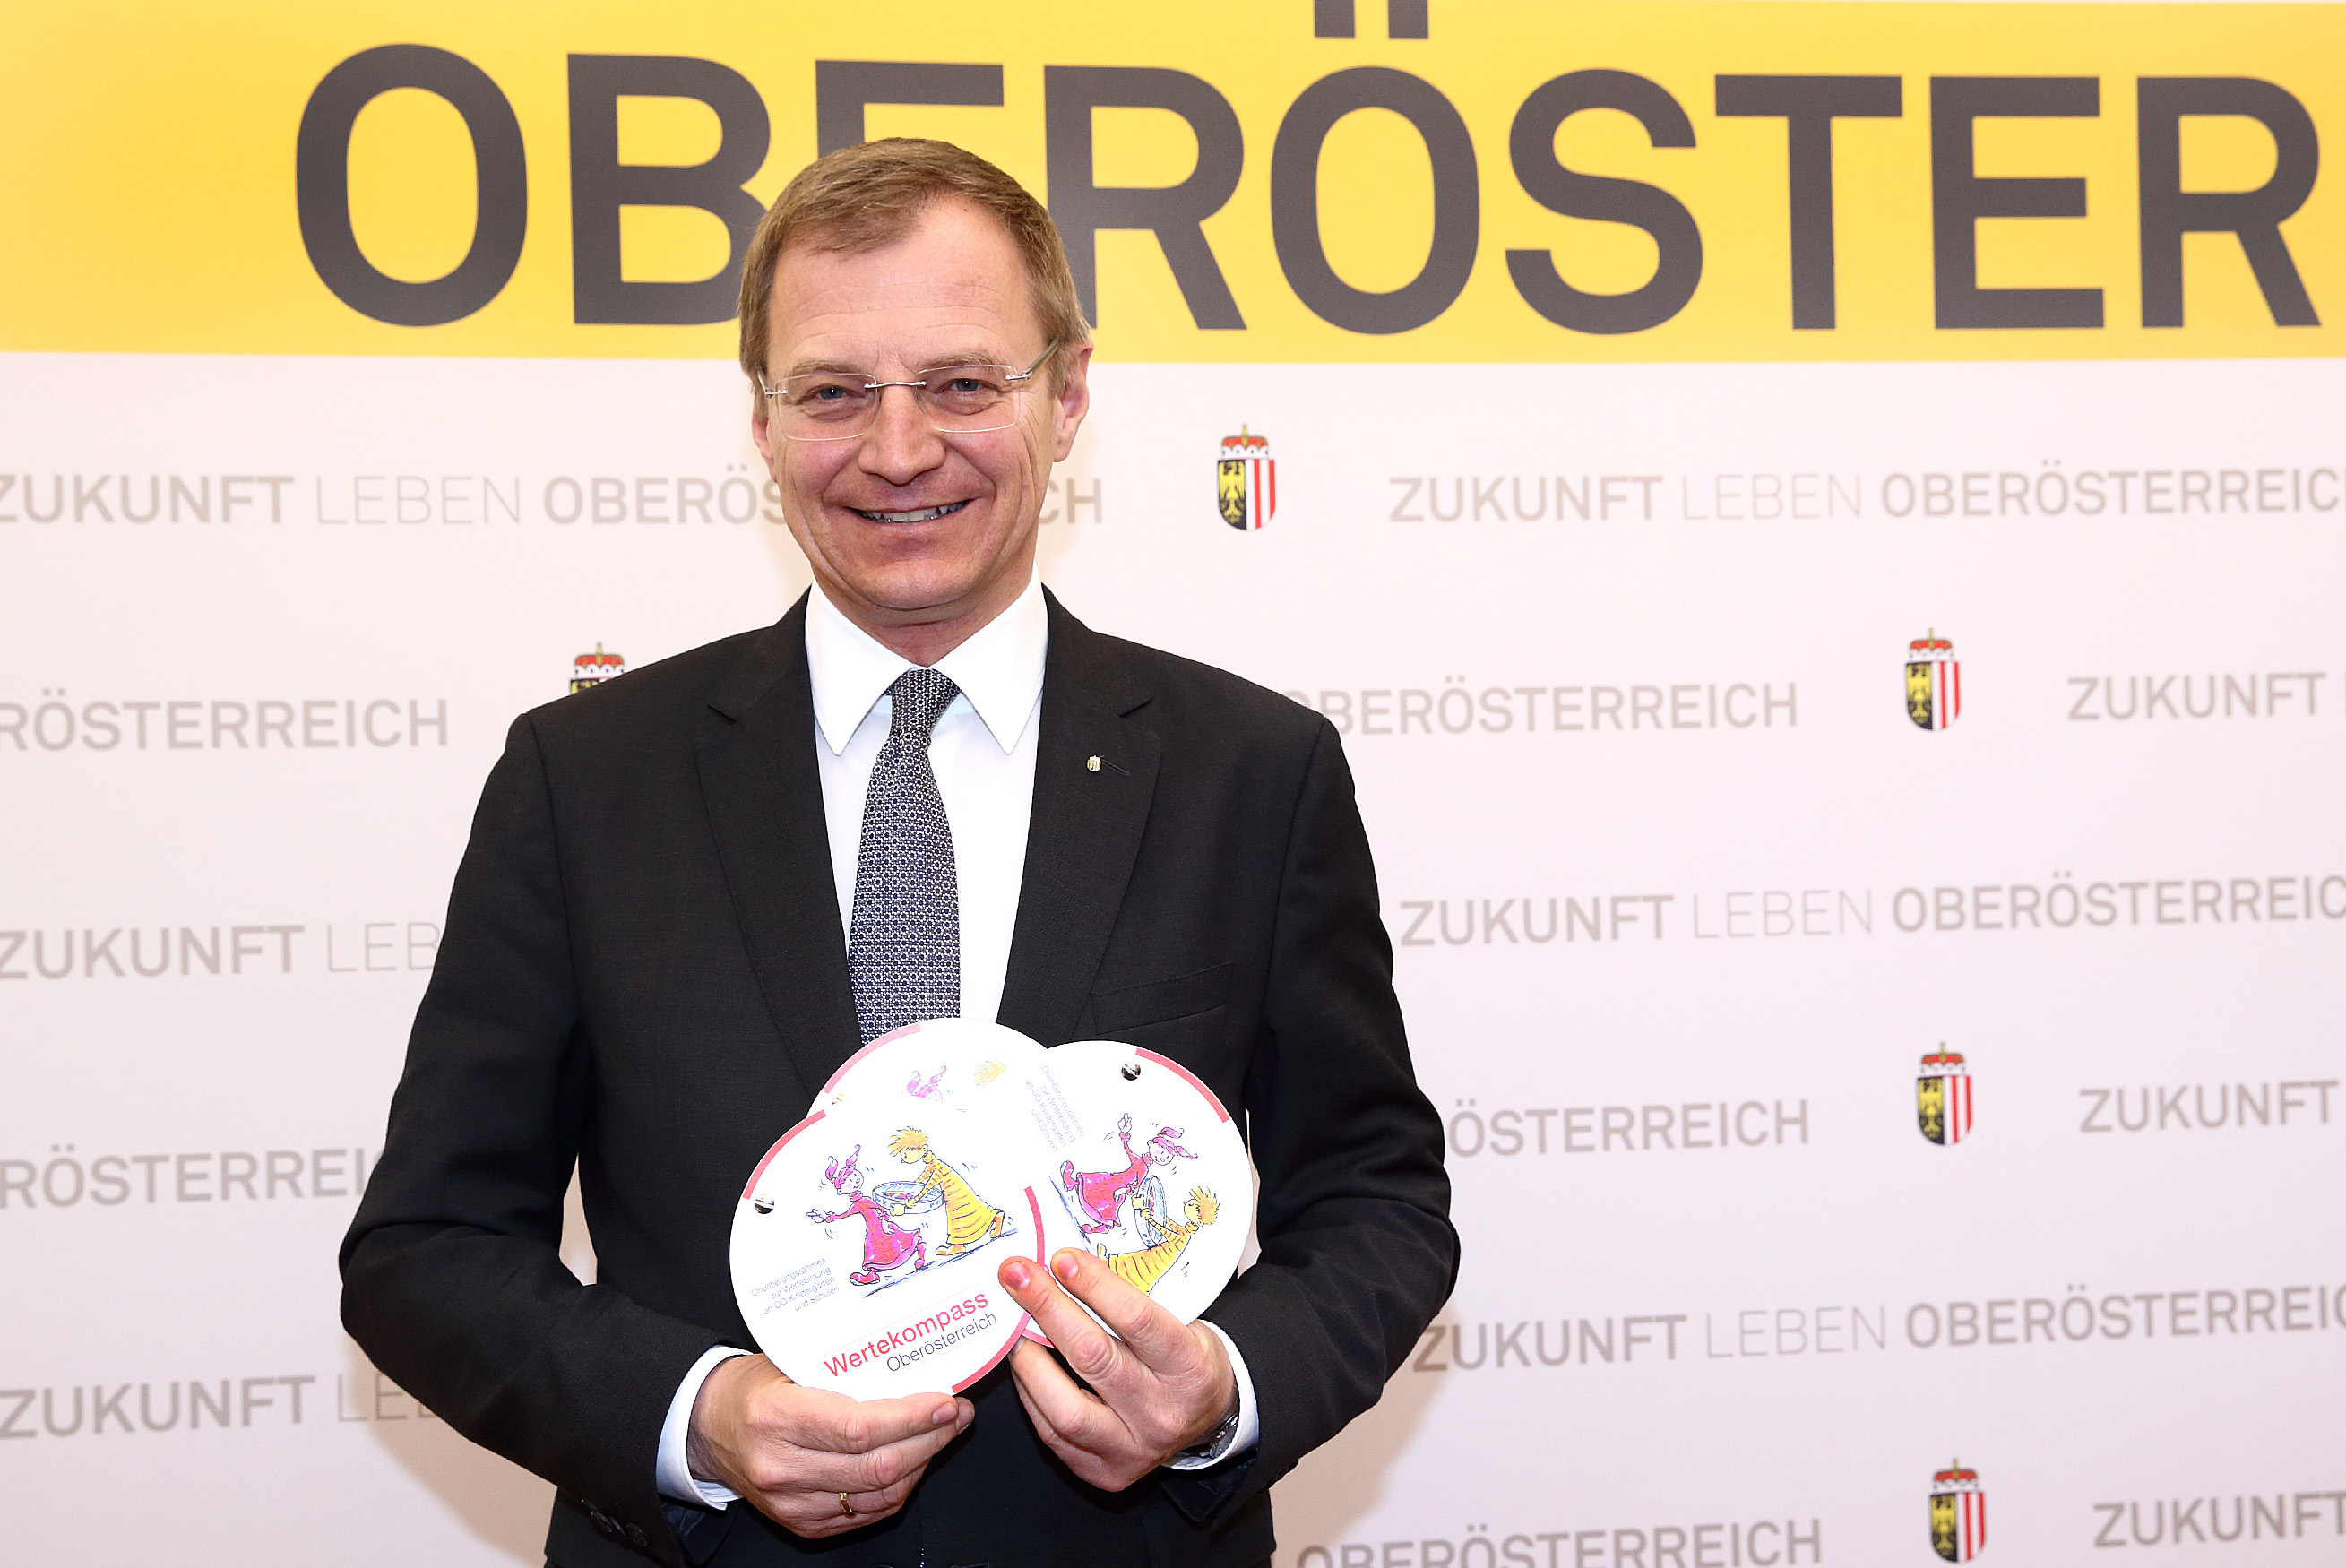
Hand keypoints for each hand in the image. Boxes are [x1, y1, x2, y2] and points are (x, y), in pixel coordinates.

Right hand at [686, 1355, 971, 1537]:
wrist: (704, 1427)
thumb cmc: (749, 1388)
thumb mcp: (788, 1360)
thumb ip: (843, 1366)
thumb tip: (910, 1356)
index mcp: (777, 1419)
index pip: (858, 1428)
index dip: (911, 1419)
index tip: (946, 1402)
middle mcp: (782, 1467)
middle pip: (877, 1466)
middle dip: (931, 1439)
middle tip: (957, 1414)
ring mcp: (791, 1503)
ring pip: (880, 1495)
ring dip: (922, 1464)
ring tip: (943, 1433)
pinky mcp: (801, 1524)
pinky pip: (867, 1514)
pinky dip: (898, 1488)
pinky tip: (913, 1461)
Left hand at [996, 1249, 1234, 1491]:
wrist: (1206, 1418)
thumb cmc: (1187, 1359)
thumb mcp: (1182, 1321)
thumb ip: (1132, 1299)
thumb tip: (1066, 1265)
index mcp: (1191, 1368)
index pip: (1137, 1321)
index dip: (1094, 1286)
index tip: (1061, 1258)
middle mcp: (1163, 1413)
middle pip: (1094, 1357)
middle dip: (1048, 1308)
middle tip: (1018, 1275)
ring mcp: (1133, 1449)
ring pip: (1066, 1408)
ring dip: (1030, 1360)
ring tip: (1013, 1326)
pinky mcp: (1105, 1472)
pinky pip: (1053, 1434)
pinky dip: (1032, 1393)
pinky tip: (1025, 1363)